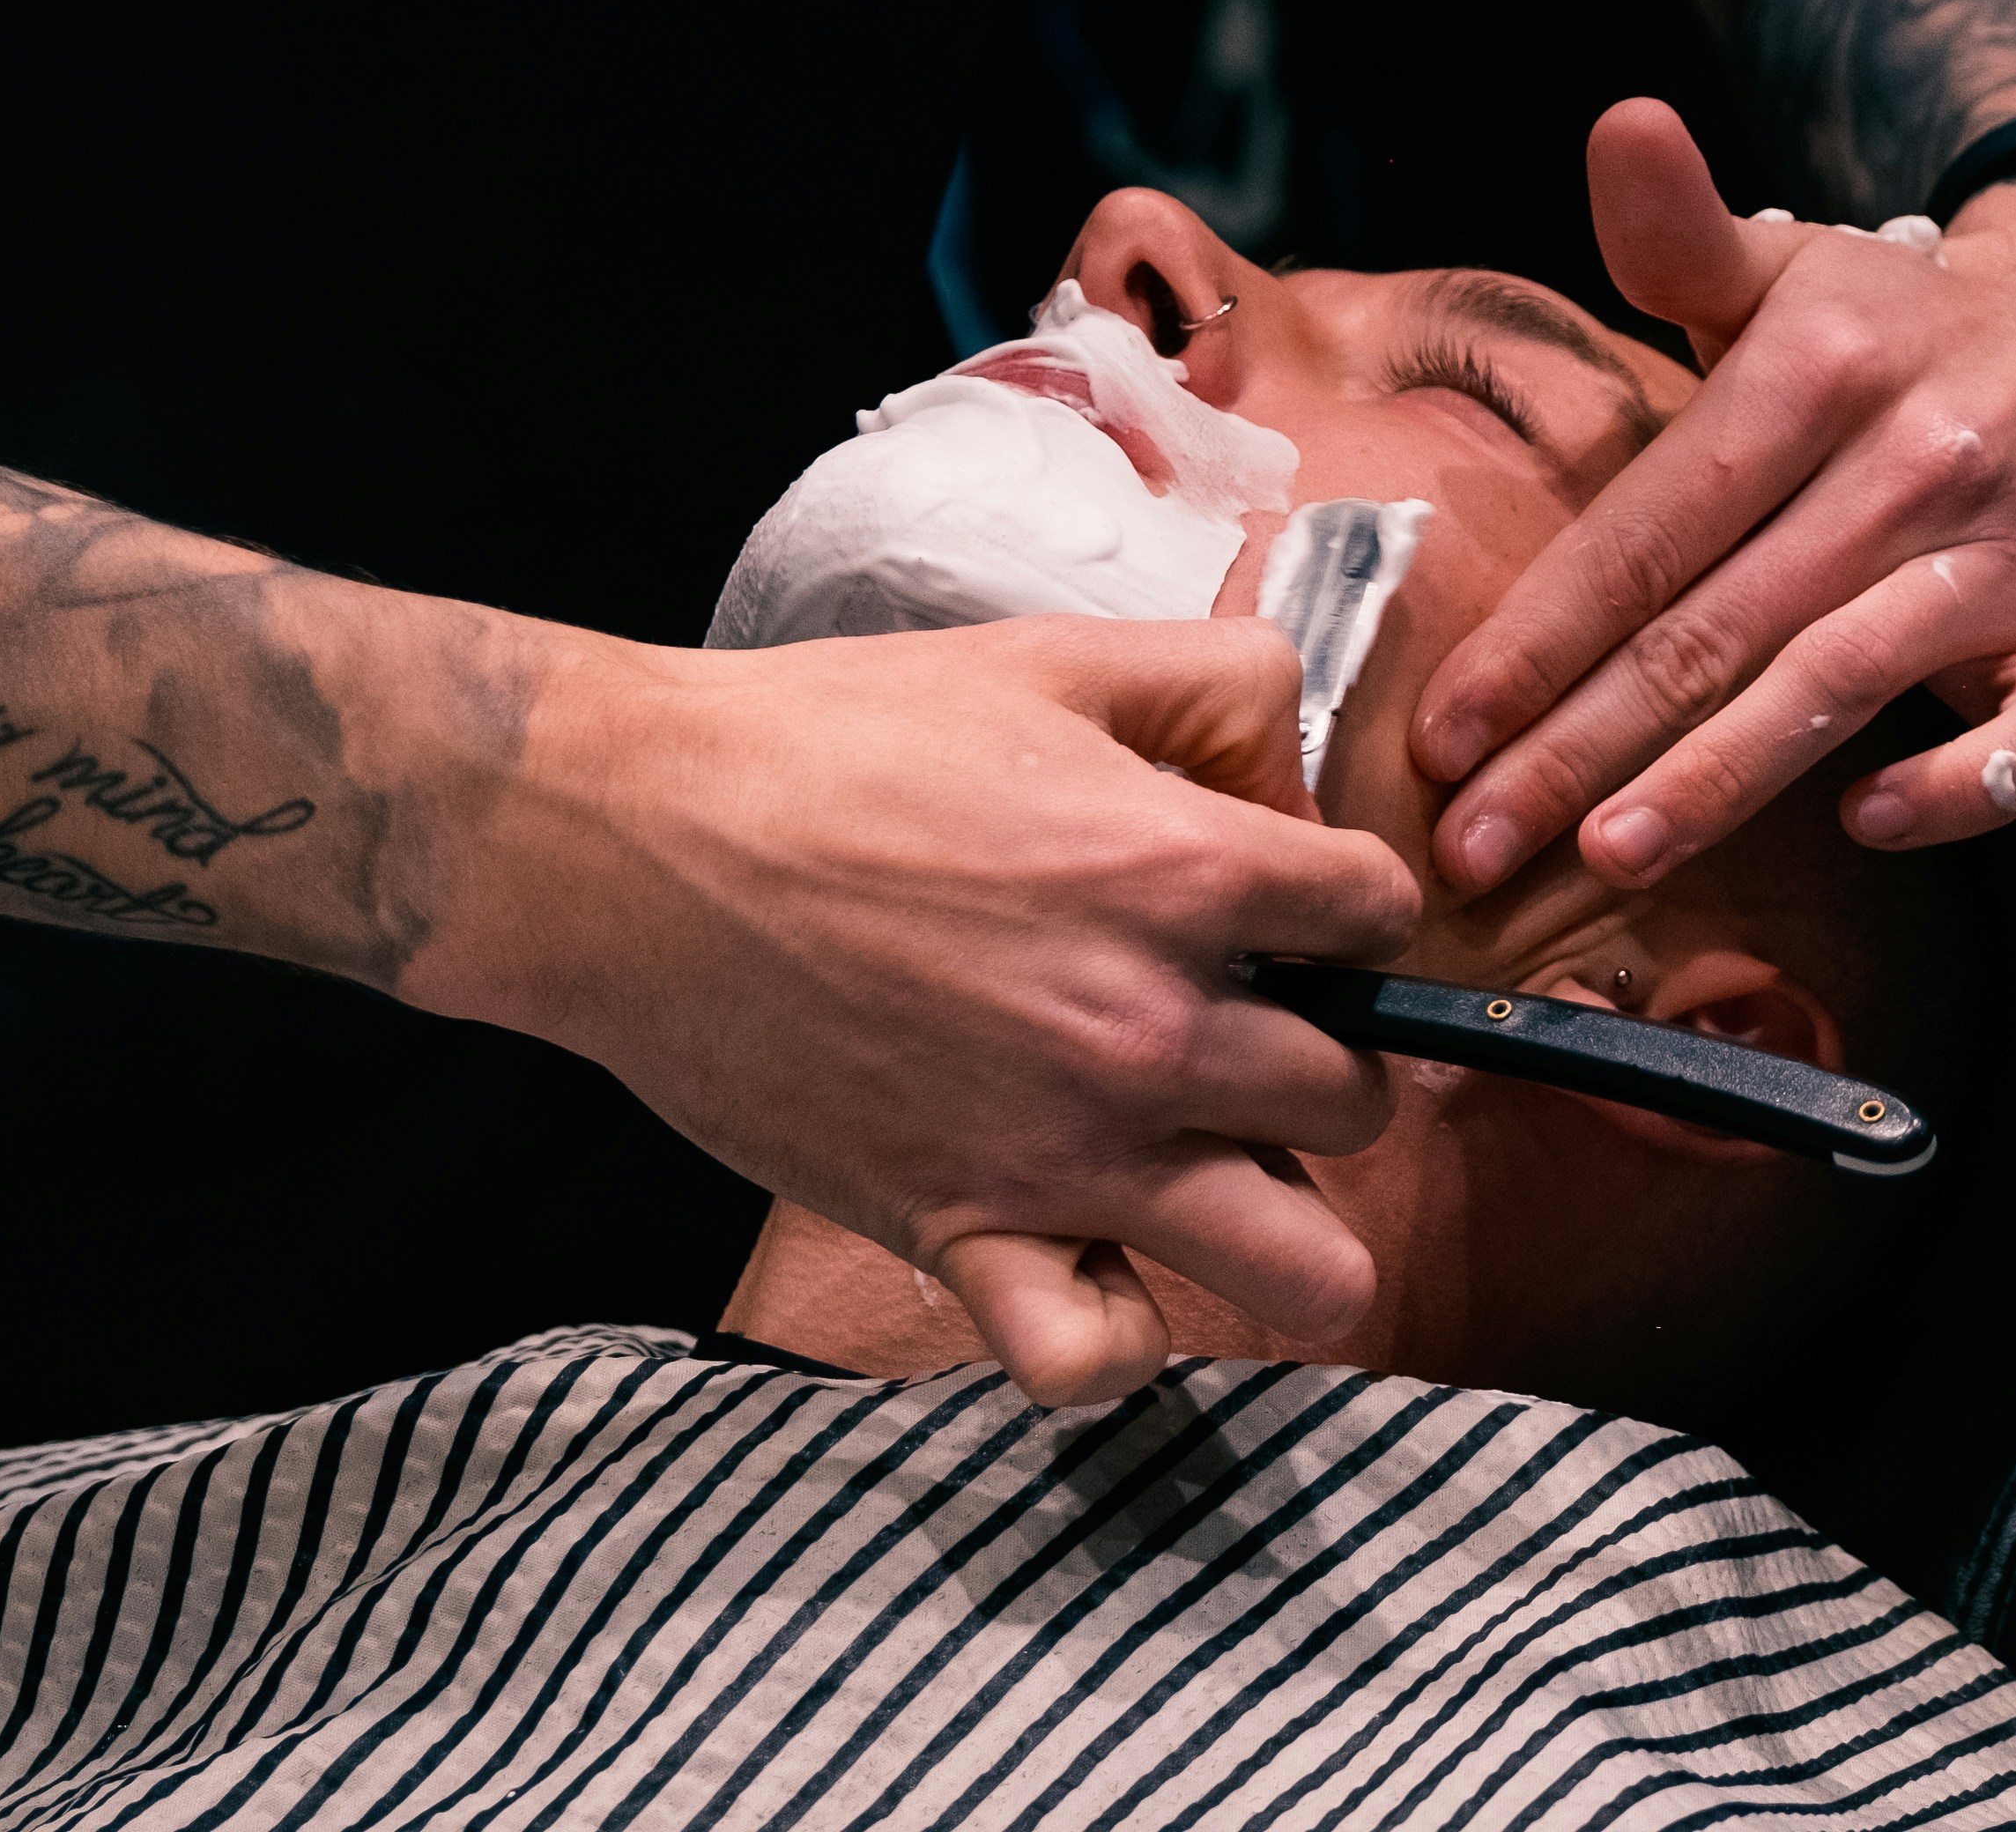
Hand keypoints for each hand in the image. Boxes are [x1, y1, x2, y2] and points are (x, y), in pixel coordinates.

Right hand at [412, 609, 1413, 1408]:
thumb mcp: (1043, 657)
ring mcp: (1064, 1151)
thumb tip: (1296, 769)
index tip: (1278, 909)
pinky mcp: (962, 1233)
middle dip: (1316, 1061)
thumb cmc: (824, 739)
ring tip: (1205, 1167)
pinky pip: (1100, 1359)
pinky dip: (1115, 1333)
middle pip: (1362, 1099)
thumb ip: (1216, 681)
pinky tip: (1091, 1258)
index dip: (1341, 907)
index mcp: (1180, 870)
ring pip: (1307, 1270)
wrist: (632, 841)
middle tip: (1223, 1028)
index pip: (1383, 917)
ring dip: (1279, 1224)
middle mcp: (1150, 1029)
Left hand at [1414, 99, 2015, 892]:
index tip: (1441, 732)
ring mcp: (2009, 556)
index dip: (1538, 636)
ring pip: (1842, 682)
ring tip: (1608, 856)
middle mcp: (1914, 462)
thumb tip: (1618, 127)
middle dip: (1582, 747)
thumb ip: (1677, 229)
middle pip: (1719, 626)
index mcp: (1818, 371)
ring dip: (1720, 781)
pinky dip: (1962, 788)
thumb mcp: (1790, 265)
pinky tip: (1865, 823)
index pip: (1649, 527)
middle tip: (1475, 844)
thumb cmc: (1906, 325)